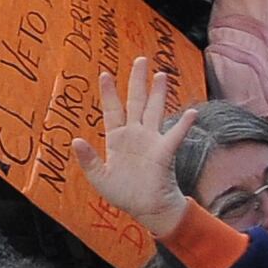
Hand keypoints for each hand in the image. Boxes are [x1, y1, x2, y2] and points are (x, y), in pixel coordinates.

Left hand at [79, 55, 198, 235]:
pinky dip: (184, 124)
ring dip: (159, 93)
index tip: (105, 74)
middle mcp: (135, 134)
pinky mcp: (164, 152)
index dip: (109, 92)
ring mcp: (151, 141)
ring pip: (155, 110)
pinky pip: (175, 135)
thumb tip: (76, 140)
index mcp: (117, 138)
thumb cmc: (123, 193)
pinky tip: (191, 112)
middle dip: (137, 81)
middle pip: (136, 102)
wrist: (146, 208)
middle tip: (140, 59)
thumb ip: (88, 159)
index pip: (112, 110)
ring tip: (162, 74)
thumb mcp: (99, 177)